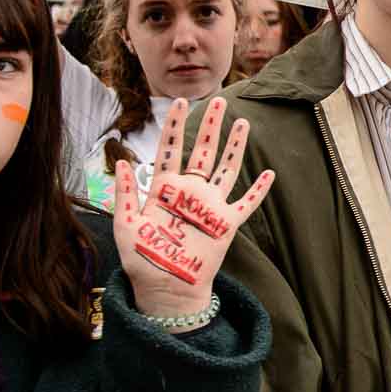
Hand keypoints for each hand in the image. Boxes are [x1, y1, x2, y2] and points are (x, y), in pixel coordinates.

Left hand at [113, 97, 274, 316]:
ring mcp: (211, 207)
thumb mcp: (125, 225)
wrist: (165, 290)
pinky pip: (246, 204)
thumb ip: (125, 194)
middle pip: (203, 151)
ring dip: (234, 147)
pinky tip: (268, 174)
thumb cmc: (142, 260)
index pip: (171, 149)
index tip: (180, 101)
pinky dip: (259, 190)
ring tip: (242, 123)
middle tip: (218, 101)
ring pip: (226, 169)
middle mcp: (191, 193)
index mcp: (165, 189)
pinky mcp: (226, 225)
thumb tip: (122, 161)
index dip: (175, 125)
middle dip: (210, 126)